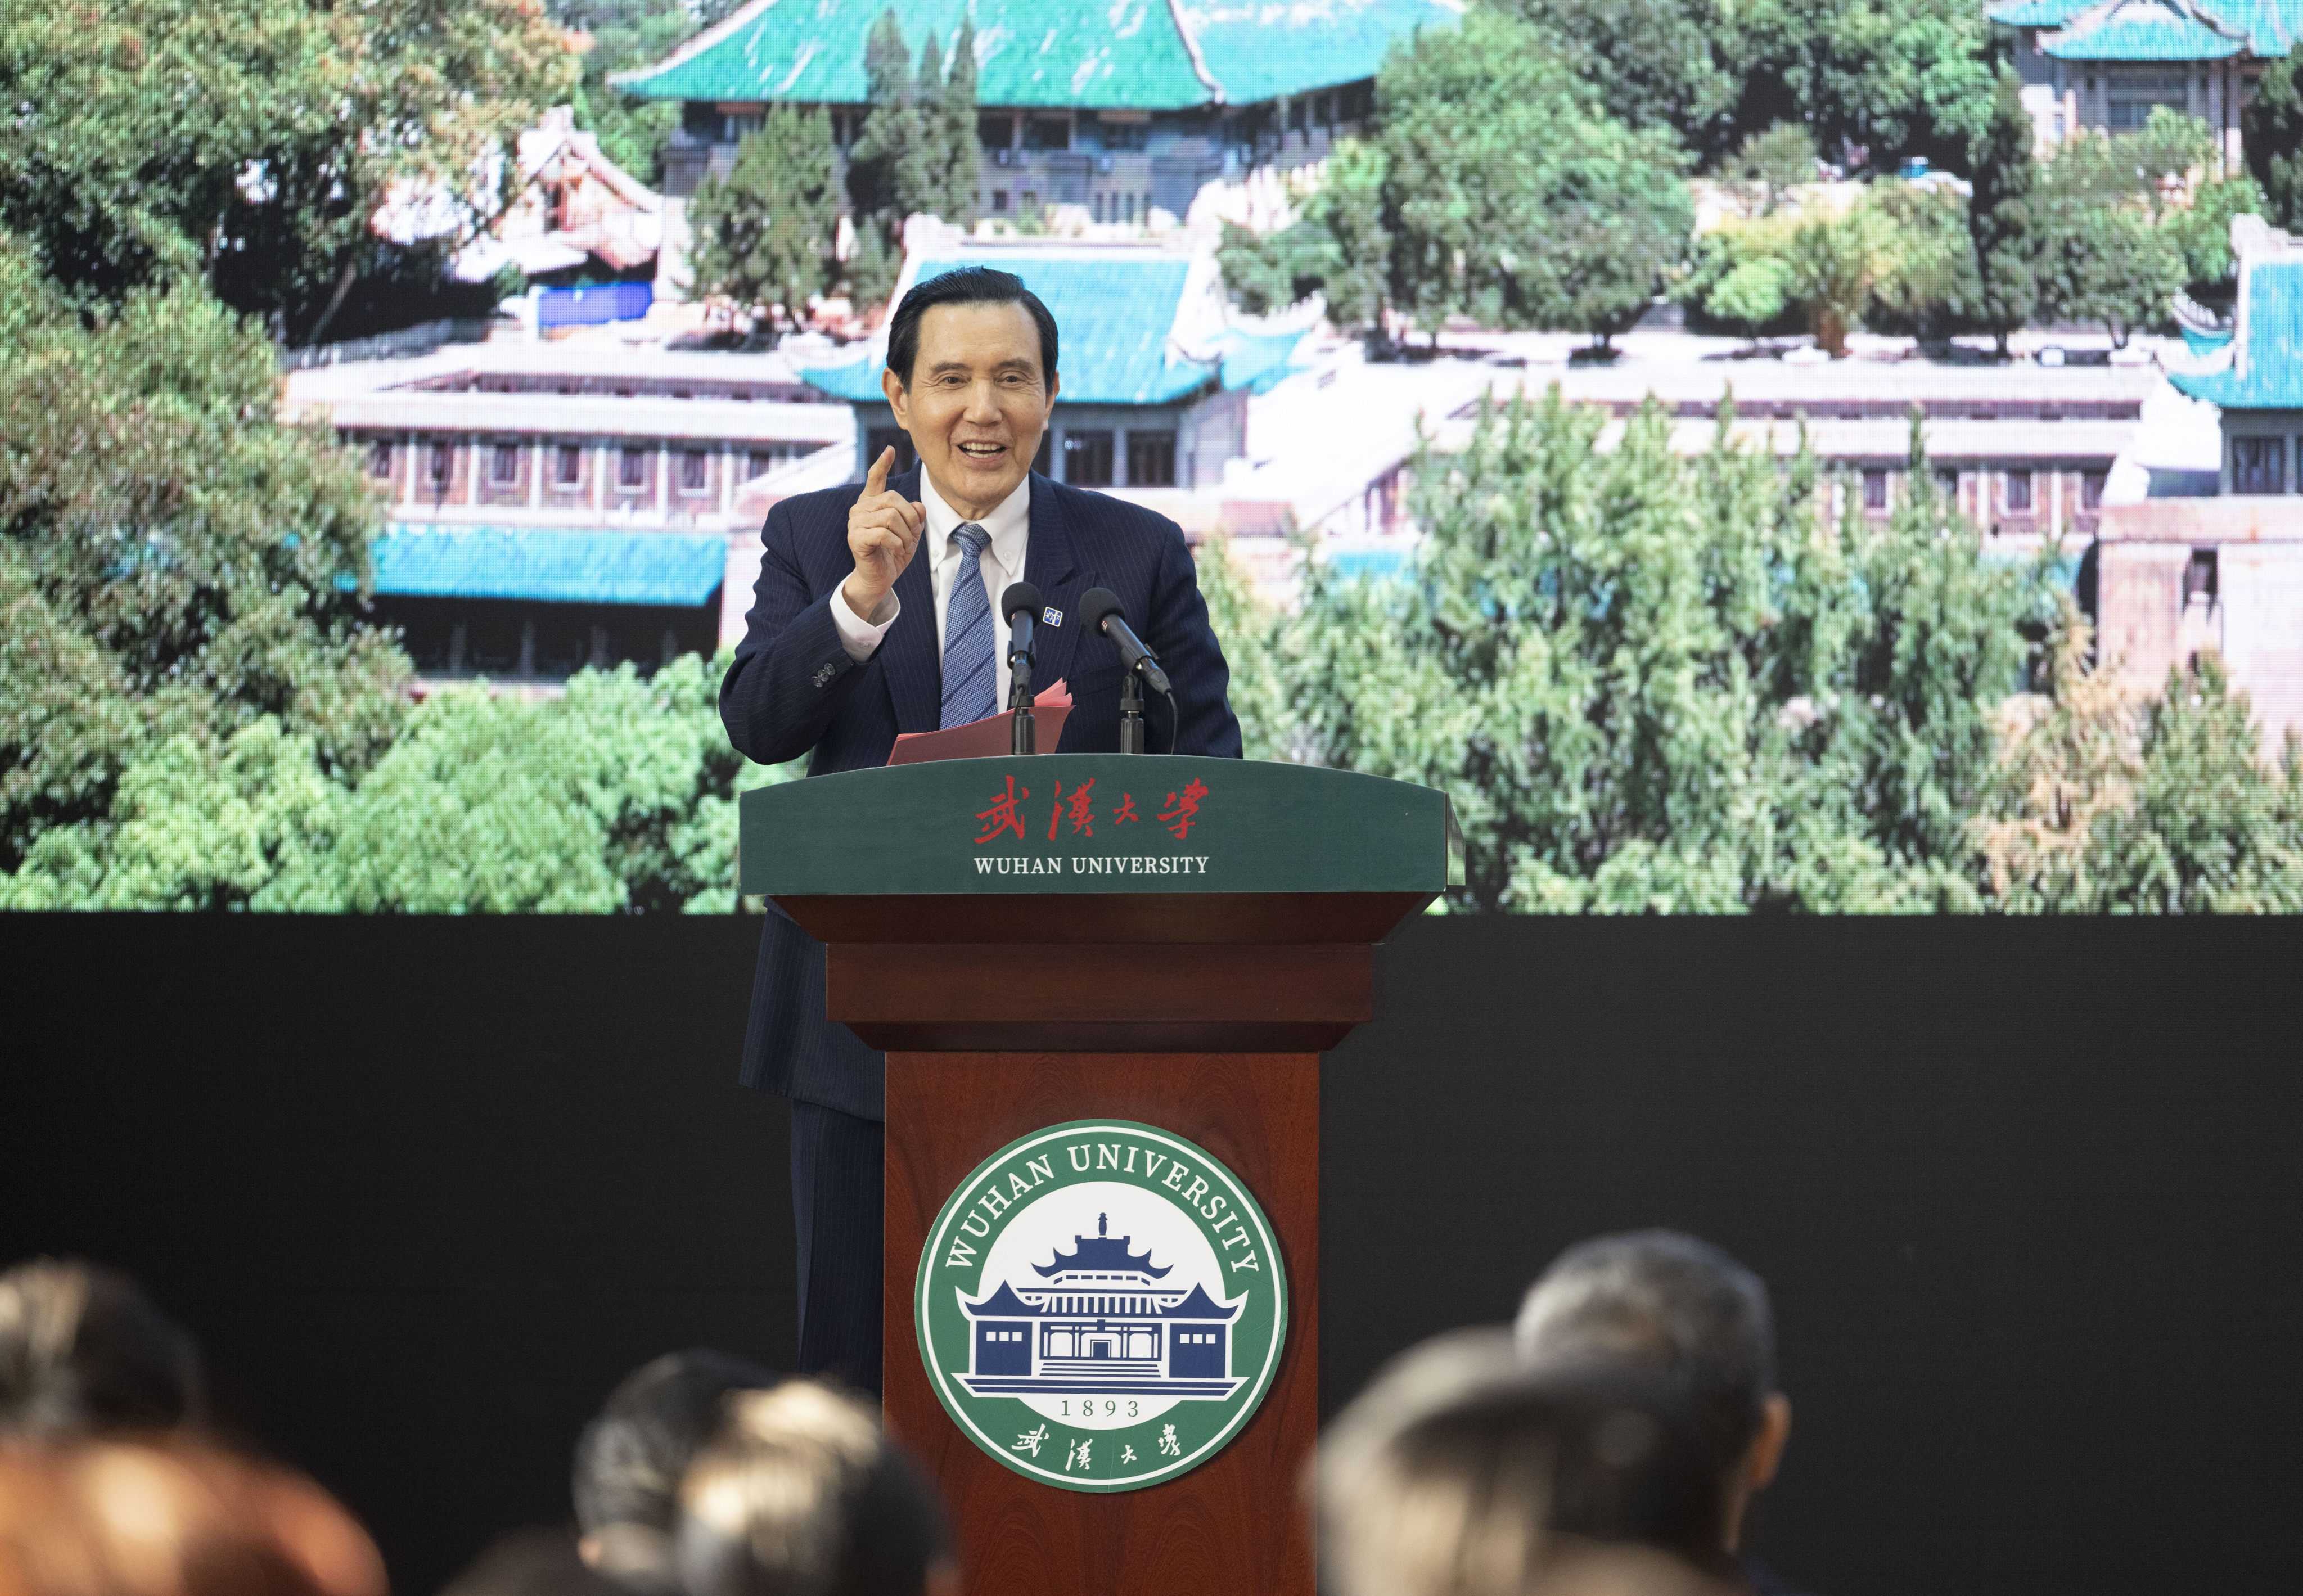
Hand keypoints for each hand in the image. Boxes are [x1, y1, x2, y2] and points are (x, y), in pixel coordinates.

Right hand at [843, 446, 924, 619]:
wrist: (879, 578)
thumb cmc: (892, 553)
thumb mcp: (910, 532)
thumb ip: (914, 515)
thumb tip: (918, 506)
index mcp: (871, 504)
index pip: (875, 479)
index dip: (882, 464)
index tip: (890, 450)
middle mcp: (860, 509)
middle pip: (894, 499)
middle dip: (911, 518)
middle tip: (913, 534)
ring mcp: (855, 523)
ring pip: (891, 516)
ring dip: (905, 534)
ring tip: (905, 545)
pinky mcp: (856, 538)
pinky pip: (885, 533)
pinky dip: (898, 543)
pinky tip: (897, 550)